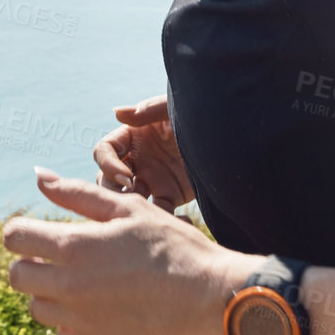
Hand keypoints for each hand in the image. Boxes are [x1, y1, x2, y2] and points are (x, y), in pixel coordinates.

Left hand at [2, 166, 258, 334]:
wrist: (212, 300)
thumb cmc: (173, 247)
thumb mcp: (127, 209)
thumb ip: (76, 193)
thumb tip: (38, 175)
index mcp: (74, 248)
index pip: (14, 238)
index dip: (22, 230)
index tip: (40, 231)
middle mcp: (69, 289)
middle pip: (17, 276)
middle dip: (31, 262)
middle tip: (61, 256)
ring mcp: (82, 324)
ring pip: (38, 308)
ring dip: (50, 292)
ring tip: (85, 280)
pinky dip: (72, 321)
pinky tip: (101, 306)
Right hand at [93, 94, 192, 213]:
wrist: (230, 135)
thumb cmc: (199, 115)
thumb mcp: (174, 109)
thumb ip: (149, 110)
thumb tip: (117, 112)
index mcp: (133, 136)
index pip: (105, 150)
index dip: (108, 164)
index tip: (127, 176)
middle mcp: (137, 159)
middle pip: (108, 178)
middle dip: (111, 191)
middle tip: (130, 200)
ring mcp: (152, 179)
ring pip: (126, 198)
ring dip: (128, 208)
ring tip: (142, 216)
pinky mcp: (170, 196)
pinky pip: (157, 212)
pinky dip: (157, 221)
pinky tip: (166, 224)